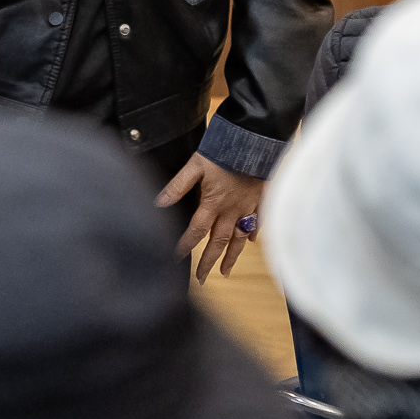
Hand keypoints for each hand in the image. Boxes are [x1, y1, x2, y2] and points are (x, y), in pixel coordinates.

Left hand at [159, 153, 263, 282]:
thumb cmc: (223, 149)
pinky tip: (251, 241)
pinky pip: (258, 222)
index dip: (185, 245)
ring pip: (239, 238)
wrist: (254, 139)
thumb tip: (158, 203)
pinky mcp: (261, 199)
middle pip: (218, 242)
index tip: (177, 258)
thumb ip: (178, 185)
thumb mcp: (195, 165)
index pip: (196, 231)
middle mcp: (231, 210)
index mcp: (213, 203)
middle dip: (209, 262)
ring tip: (225, 272)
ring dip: (231, 256)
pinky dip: (253, 233)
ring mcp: (248, 206)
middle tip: (202, 279)